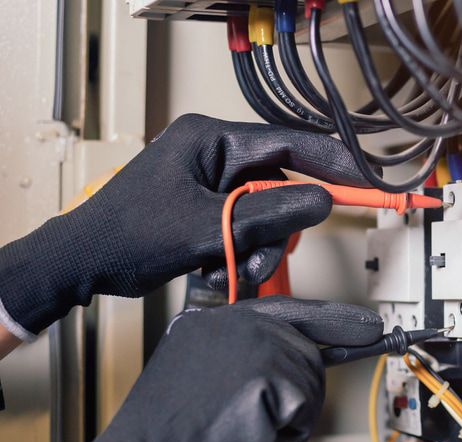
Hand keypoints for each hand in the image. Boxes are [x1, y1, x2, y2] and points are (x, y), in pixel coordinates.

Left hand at [0, 114, 367, 338]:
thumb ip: (269, 214)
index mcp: (210, 138)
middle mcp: (214, 153)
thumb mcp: (206, 228)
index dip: (331, 163)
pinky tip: (216, 269)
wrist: (82, 265)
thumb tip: (322, 202)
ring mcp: (211, 182)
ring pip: (266, 214)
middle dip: (275, 228)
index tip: (365, 182)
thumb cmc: (127, 236)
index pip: (288, 142)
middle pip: (279, 185)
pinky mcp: (209, 208)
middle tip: (261, 254)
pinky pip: (247, 228)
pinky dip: (241, 254)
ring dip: (256, 249)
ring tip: (229, 269)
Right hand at [55, 296, 382, 441]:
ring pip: (310, 381)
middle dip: (297, 396)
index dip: (332, 321)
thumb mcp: (204, 382)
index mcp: (211, 320)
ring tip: (241, 432)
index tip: (367, 326)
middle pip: (306, 351)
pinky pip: (306, 407)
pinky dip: (285, 434)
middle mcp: (232, 321)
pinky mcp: (266, 370)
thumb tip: (304, 362)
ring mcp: (251, 341)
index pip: (287, 311)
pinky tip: (249, 438)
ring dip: (287, 421)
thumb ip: (247, 363)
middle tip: (260, 425)